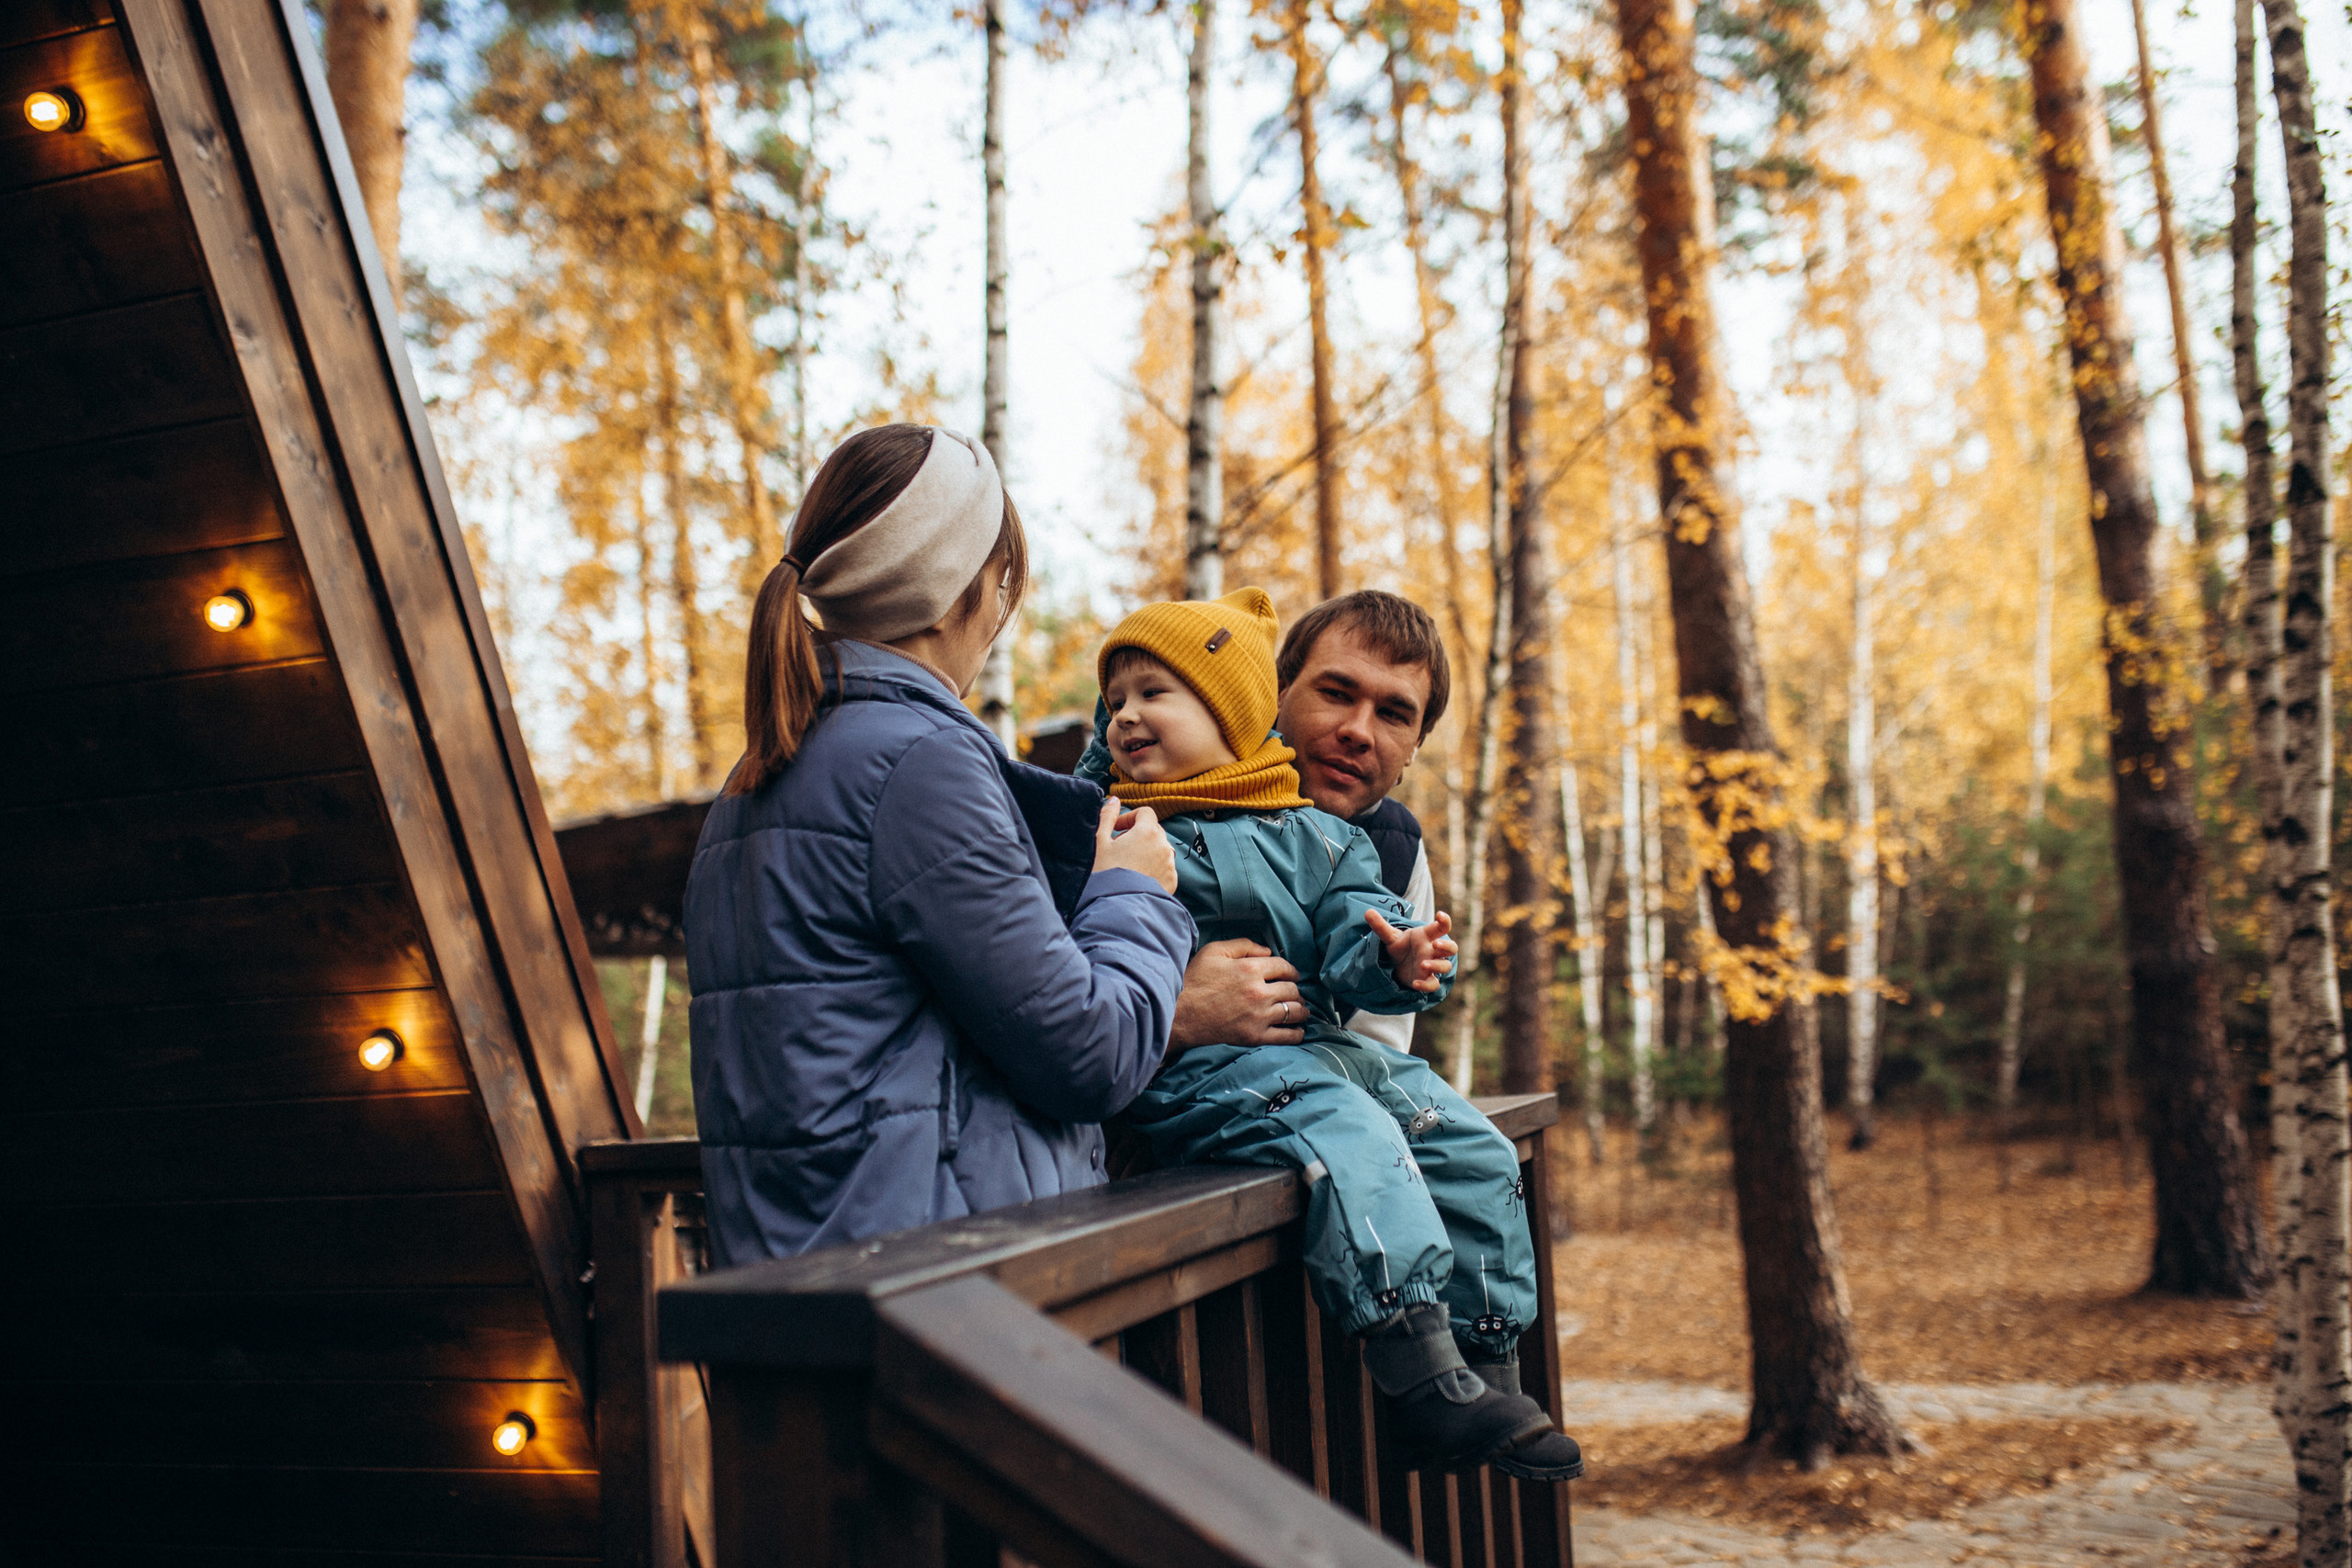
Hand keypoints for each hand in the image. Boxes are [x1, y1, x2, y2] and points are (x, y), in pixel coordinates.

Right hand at [1094, 798, 1176, 894]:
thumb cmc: (1104, 873)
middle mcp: (1164, 846)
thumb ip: (1107, 816)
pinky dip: (1153, 868)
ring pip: (1159, 850)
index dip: (1129, 817)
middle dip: (1137, 834)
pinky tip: (1136, 877)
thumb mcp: (1098, 841)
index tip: (1115, 829)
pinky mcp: (1171, 883)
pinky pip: (1164, 869)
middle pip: (1154, 830)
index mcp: (1147, 832)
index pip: (1145, 812)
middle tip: (1118, 847)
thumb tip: (1114, 800)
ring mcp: (1169, 866)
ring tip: (1127, 864)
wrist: (1115, 908)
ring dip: (1146, 851)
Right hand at [1169, 938, 1306, 1051]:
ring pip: (1294, 1011)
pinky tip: (1298, 1030)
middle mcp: (1259, 992)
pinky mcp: (1255, 1036)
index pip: (1284, 967)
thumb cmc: (1194, 981)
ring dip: (1301, 1009)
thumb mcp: (1214, 951)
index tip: (1292, 975)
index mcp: (1250, 968)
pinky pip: (1286, 1036)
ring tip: (1301, 1010)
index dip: (1291, 970)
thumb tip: (1267, 951)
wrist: (1179, 1015)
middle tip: (1295, 993)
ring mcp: (1259, 1016)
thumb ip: (1243, 945)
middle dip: (1295, 990)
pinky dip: (1297, 1033)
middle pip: (1292, 989)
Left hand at [1368, 908, 1455, 992]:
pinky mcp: (1427, 979)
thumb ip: (1381, 926)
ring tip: (1423, 964)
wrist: (1397, 966)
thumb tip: (1367, 912)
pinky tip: (1415, 984)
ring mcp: (1432, 965)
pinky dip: (1427, 985)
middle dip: (1446, 946)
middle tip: (1436, 944)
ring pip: (1445, 966)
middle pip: (1451, 948)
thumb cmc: (1400, 947)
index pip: (1441, 927)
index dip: (1444, 921)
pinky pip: (1434, 984)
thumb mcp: (1390, 937)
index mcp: (1426, 936)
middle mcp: (1432, 950)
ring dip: (1437, 965)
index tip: (1440, 915)